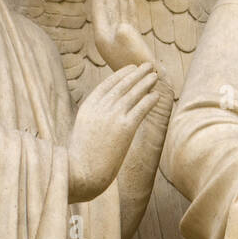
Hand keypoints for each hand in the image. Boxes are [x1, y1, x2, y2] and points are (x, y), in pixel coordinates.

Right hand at [69, 63, 159, 201]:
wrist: (81, 173)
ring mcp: (113, 117)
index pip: (106, 85)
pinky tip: (157, 95)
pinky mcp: (125, 128)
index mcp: (87, 107)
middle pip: (122, 85)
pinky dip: (150, 100)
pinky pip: (141, 109)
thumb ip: (93, 120)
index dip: (121, 75)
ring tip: (155, 75)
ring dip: (146, 83)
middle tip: (147, 66)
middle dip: (136, 74)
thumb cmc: (80, 159)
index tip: (130, 68)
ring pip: (133, 94)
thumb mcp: (82, 132)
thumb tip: (103, 118)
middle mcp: (100, 108)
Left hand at [91, 0, 154, 71]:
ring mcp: (120, 38)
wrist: (150, 83)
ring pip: (118, 11)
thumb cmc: (139, 66)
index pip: (99, 7)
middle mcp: (109, 36)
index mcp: (102, 36)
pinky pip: (128, 19)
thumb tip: (124, 27)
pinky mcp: (131, 41)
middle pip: (108, 6)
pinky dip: (128, 8)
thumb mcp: (130, 46)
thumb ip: (125, 32)